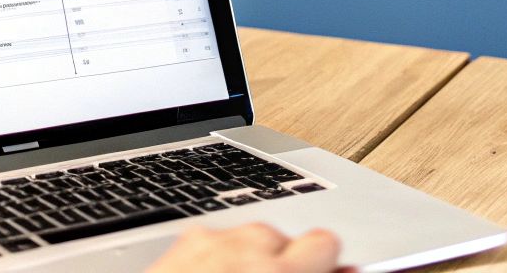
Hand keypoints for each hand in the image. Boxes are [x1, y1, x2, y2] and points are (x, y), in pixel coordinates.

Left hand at [145, 223, 343, 272]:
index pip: (326, 243)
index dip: (322, 267)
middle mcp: (243, 247)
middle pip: (284, 239)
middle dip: (284, 266)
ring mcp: (207, 241)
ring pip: (247, 239)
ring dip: (249, 262)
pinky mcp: (180, 244)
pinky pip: (213, 242)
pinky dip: (216, 261)